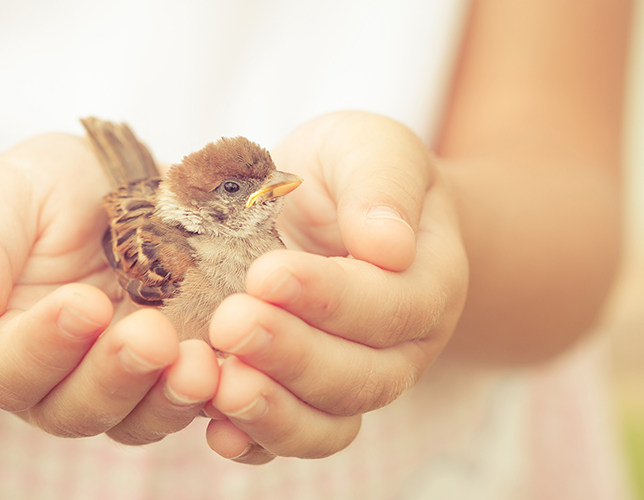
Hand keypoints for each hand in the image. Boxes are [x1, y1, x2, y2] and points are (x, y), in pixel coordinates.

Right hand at [0, 134, 217, 443]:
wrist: (108, 188)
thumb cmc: (40, 193)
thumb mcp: (0, 199)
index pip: (7, 369)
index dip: (44, 345)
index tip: (83, 304)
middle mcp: (58, 380)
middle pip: (76, 409)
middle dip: (116, 377)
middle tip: (152, 337)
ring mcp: (124, 383)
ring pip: (139, 419)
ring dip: (170, 397)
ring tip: (201, 363)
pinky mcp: (177, 372)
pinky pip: (198, 402)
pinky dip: (218, 393)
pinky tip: (239, 367)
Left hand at [205, 111, 468, 463]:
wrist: (332, 205)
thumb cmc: (354, 172)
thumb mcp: (373, 149)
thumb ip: (383, 186)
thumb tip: (389, 245)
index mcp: (427, 283)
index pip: (390, 306)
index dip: (330, 298)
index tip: (267, 274)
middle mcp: (399, 348)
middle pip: (361, 377)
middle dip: (293, 356)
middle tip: (231, 324)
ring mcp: (352, 382)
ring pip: (328, 423)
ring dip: (274, 412)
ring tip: (220, 388)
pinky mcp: (305, 399)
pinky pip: (291, 436)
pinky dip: (255, 442)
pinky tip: (217, 429)